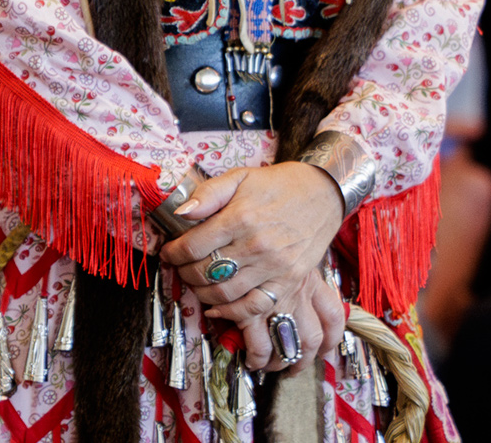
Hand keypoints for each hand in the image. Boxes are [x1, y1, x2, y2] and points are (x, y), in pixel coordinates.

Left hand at [161, 164, 345, 369]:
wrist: (322, 193)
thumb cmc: (277, 185)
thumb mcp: (239, 177)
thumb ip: (208, 194)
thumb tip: (180, 213)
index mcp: (240, 218)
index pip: (193, 246)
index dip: (173, 253)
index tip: (168, 252)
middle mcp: (257, 246)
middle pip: (206, 273)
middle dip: (184, 273)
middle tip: (179, 268)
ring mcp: (275, 268)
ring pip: (226, 294)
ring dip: (202, 293)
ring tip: (195, 283)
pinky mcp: (289, 282)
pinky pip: (255, 306)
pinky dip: (232, 313)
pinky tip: (217, 307)